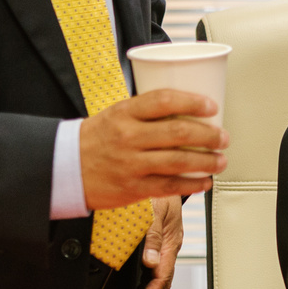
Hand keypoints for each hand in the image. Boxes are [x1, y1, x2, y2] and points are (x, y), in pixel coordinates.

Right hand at [79, 89, 228, 209]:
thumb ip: (147, 112)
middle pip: (178, 133)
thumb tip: (189, 109)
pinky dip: (192, 185)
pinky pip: (169, 186)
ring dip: (207, 162)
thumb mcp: (116, 114)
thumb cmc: (96, 139)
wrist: (64, 169)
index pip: (164, 100)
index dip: (193, 102)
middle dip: (209, 136)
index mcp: (125, 113)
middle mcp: (129, 137)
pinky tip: (204, 182)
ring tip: (221, 160)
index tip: (212, 106)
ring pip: (179, 162)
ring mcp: (131, 164)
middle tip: (223, 137)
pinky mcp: (133, 188)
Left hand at [135, 197, 182, 288]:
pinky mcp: (158, 244)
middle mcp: (169, 249)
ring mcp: (165, 248)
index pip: (161, 280)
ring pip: (159, 281)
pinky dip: (146, 286)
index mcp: (171, 244)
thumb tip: (151, 262)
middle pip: (162, 287)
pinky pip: (154, 271)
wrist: (169, 175)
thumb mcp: (156, 210)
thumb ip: (153, 236)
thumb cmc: (162, 190)